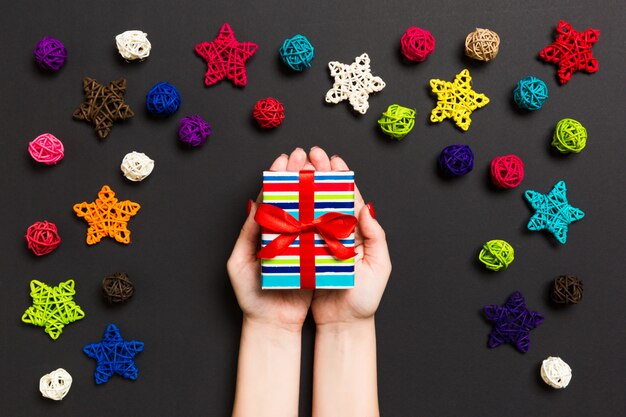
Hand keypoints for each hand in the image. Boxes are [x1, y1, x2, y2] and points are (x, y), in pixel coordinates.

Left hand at [227, 148, 314, 331]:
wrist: (272, 324)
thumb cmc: (250, 296)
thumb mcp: (240, 262)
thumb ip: (247, 234)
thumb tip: (254, 205)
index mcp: (264, 231)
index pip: (272, 198)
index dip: (279, 177)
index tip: (286, 158)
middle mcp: (284, 234)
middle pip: (292, 199)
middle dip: (299, 175)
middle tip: (305, 155)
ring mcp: (300, 244)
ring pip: (309, 211)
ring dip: (314, 189)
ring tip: (320, 168)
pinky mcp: (315, 256)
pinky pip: (322, 232)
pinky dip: (327, 214)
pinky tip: (332, 198)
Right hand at [308, 147, 391, 326]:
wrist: (342, 325)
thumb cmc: (364, 299)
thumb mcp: (378, 267)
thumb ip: (376, 236)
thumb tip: (365, 207)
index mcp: (357, 232)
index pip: (348, 198)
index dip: (339, 177)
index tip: (330, 159)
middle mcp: (337, 233)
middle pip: (327, 197)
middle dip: (319, 173)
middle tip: (308, 154)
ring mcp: (320, 242)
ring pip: (310, 209)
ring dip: (302, 187)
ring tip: (294, 168)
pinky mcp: (304, 254)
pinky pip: (297, 229)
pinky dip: (290, 212)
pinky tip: (283, 198)